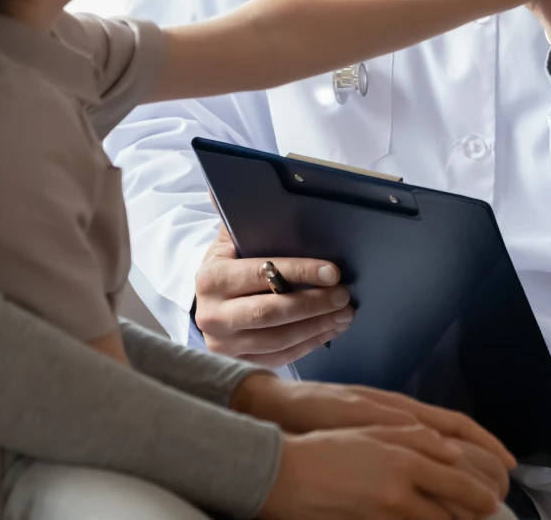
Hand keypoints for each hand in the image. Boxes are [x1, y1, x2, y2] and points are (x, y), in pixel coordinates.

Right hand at [194, 226, 353, 364]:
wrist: (205, 305)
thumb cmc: (225, 267)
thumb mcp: (226, 242)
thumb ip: (236, 219)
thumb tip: (223, 187)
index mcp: (211, 278)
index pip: (261, 273)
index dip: (299, 272)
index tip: (333, 271)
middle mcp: (213, 315)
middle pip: (271, 312)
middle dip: (314, 304)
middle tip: (344, 294)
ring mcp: (225, 345)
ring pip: (279, 339)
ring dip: (317, 326)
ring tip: (345, 313)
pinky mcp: (238, 363)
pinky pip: (280, 357)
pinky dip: (309, 343)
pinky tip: (330, 329)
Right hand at [259, 427, 505, 519]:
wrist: (290, 474)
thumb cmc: (331, 445)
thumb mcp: (374, 430)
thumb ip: (415, 439)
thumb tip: (453, 452)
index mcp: (405, 458)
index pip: (457, 481)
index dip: (479, 495)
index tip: (492, 501)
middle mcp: (402, 489)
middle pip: (452, 511)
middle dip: (471, 516)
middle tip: (482, 515)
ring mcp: (388, 514)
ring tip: (458, 519)